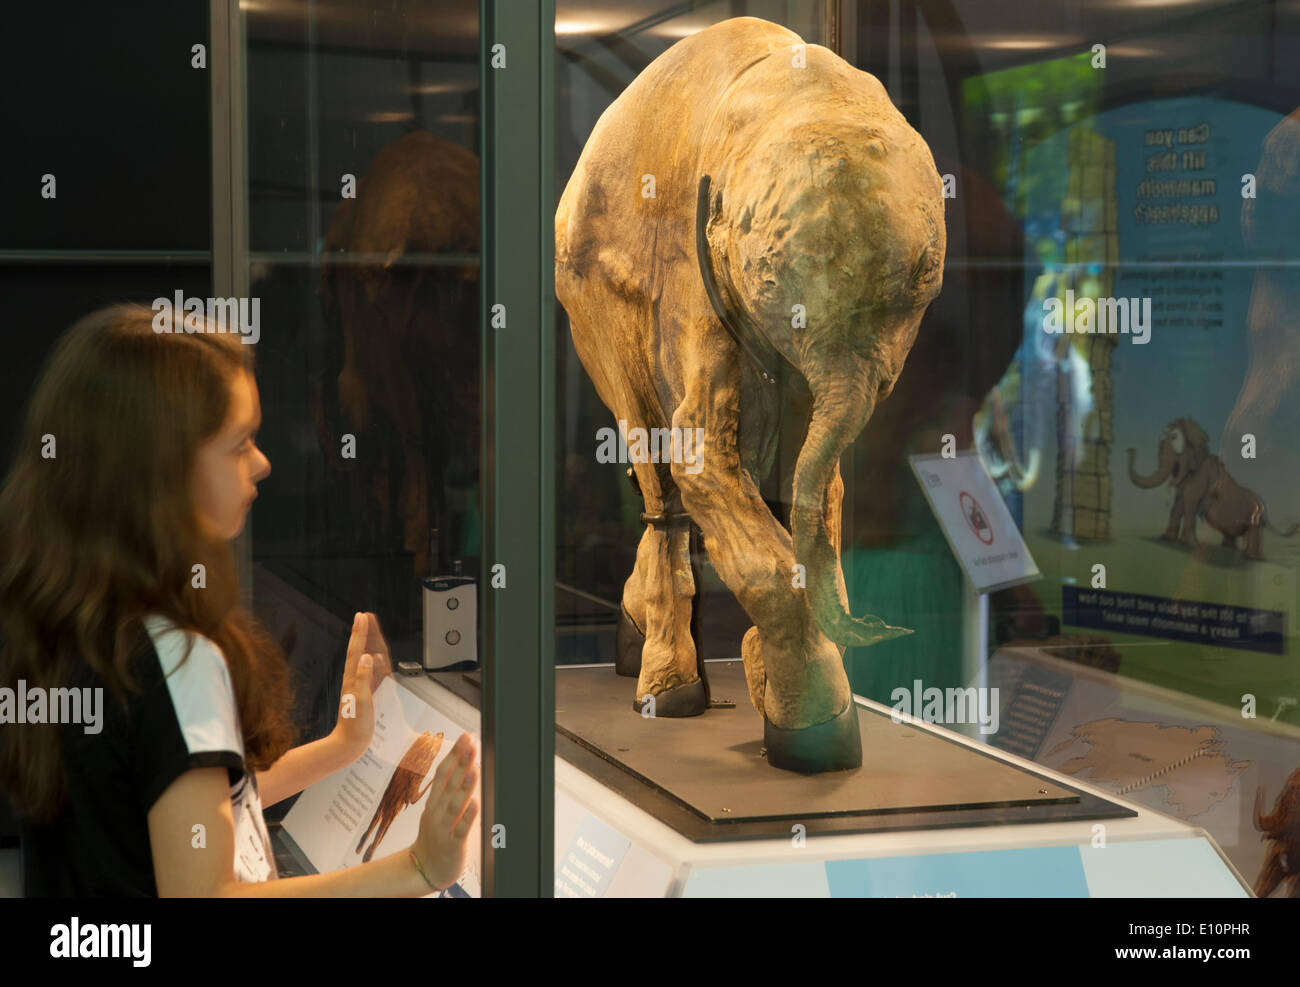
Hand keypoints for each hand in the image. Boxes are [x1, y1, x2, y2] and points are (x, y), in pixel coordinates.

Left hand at [331, 612, 385, 760]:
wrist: (349, 744)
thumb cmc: (354, 726)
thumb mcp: (360, 701)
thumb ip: (364, 678)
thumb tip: (368, 657)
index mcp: (354, 678)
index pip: (358, 650)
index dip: (361, 632)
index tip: (363, 616)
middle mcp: (356, 679)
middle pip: (361, 650)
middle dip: (364, 632)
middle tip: (365, 615)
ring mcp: (360, 685)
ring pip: (366, 658)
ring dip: (368, 643)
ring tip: (370, 629)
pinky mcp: (365, 693)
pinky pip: (371, 672)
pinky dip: (375, 662)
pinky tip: (377, 658)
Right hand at [411, 733, 478, 891]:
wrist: (425, 869)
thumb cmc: (436, 836)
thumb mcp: (438, 810)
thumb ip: (452, 789)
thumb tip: (467, 765)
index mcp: (434, 801)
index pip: (443, 772)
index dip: (454, 754)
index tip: (465, 737)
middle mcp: (437, 811)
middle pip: (449, 782)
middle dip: (461, 761)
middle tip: (471, 742)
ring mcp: (443, 827)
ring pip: (455, 803)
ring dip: (465, 786)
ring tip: (474, 768)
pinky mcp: (452, 843)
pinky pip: (460, 828)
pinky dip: (467, 816)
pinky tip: (475, 803)